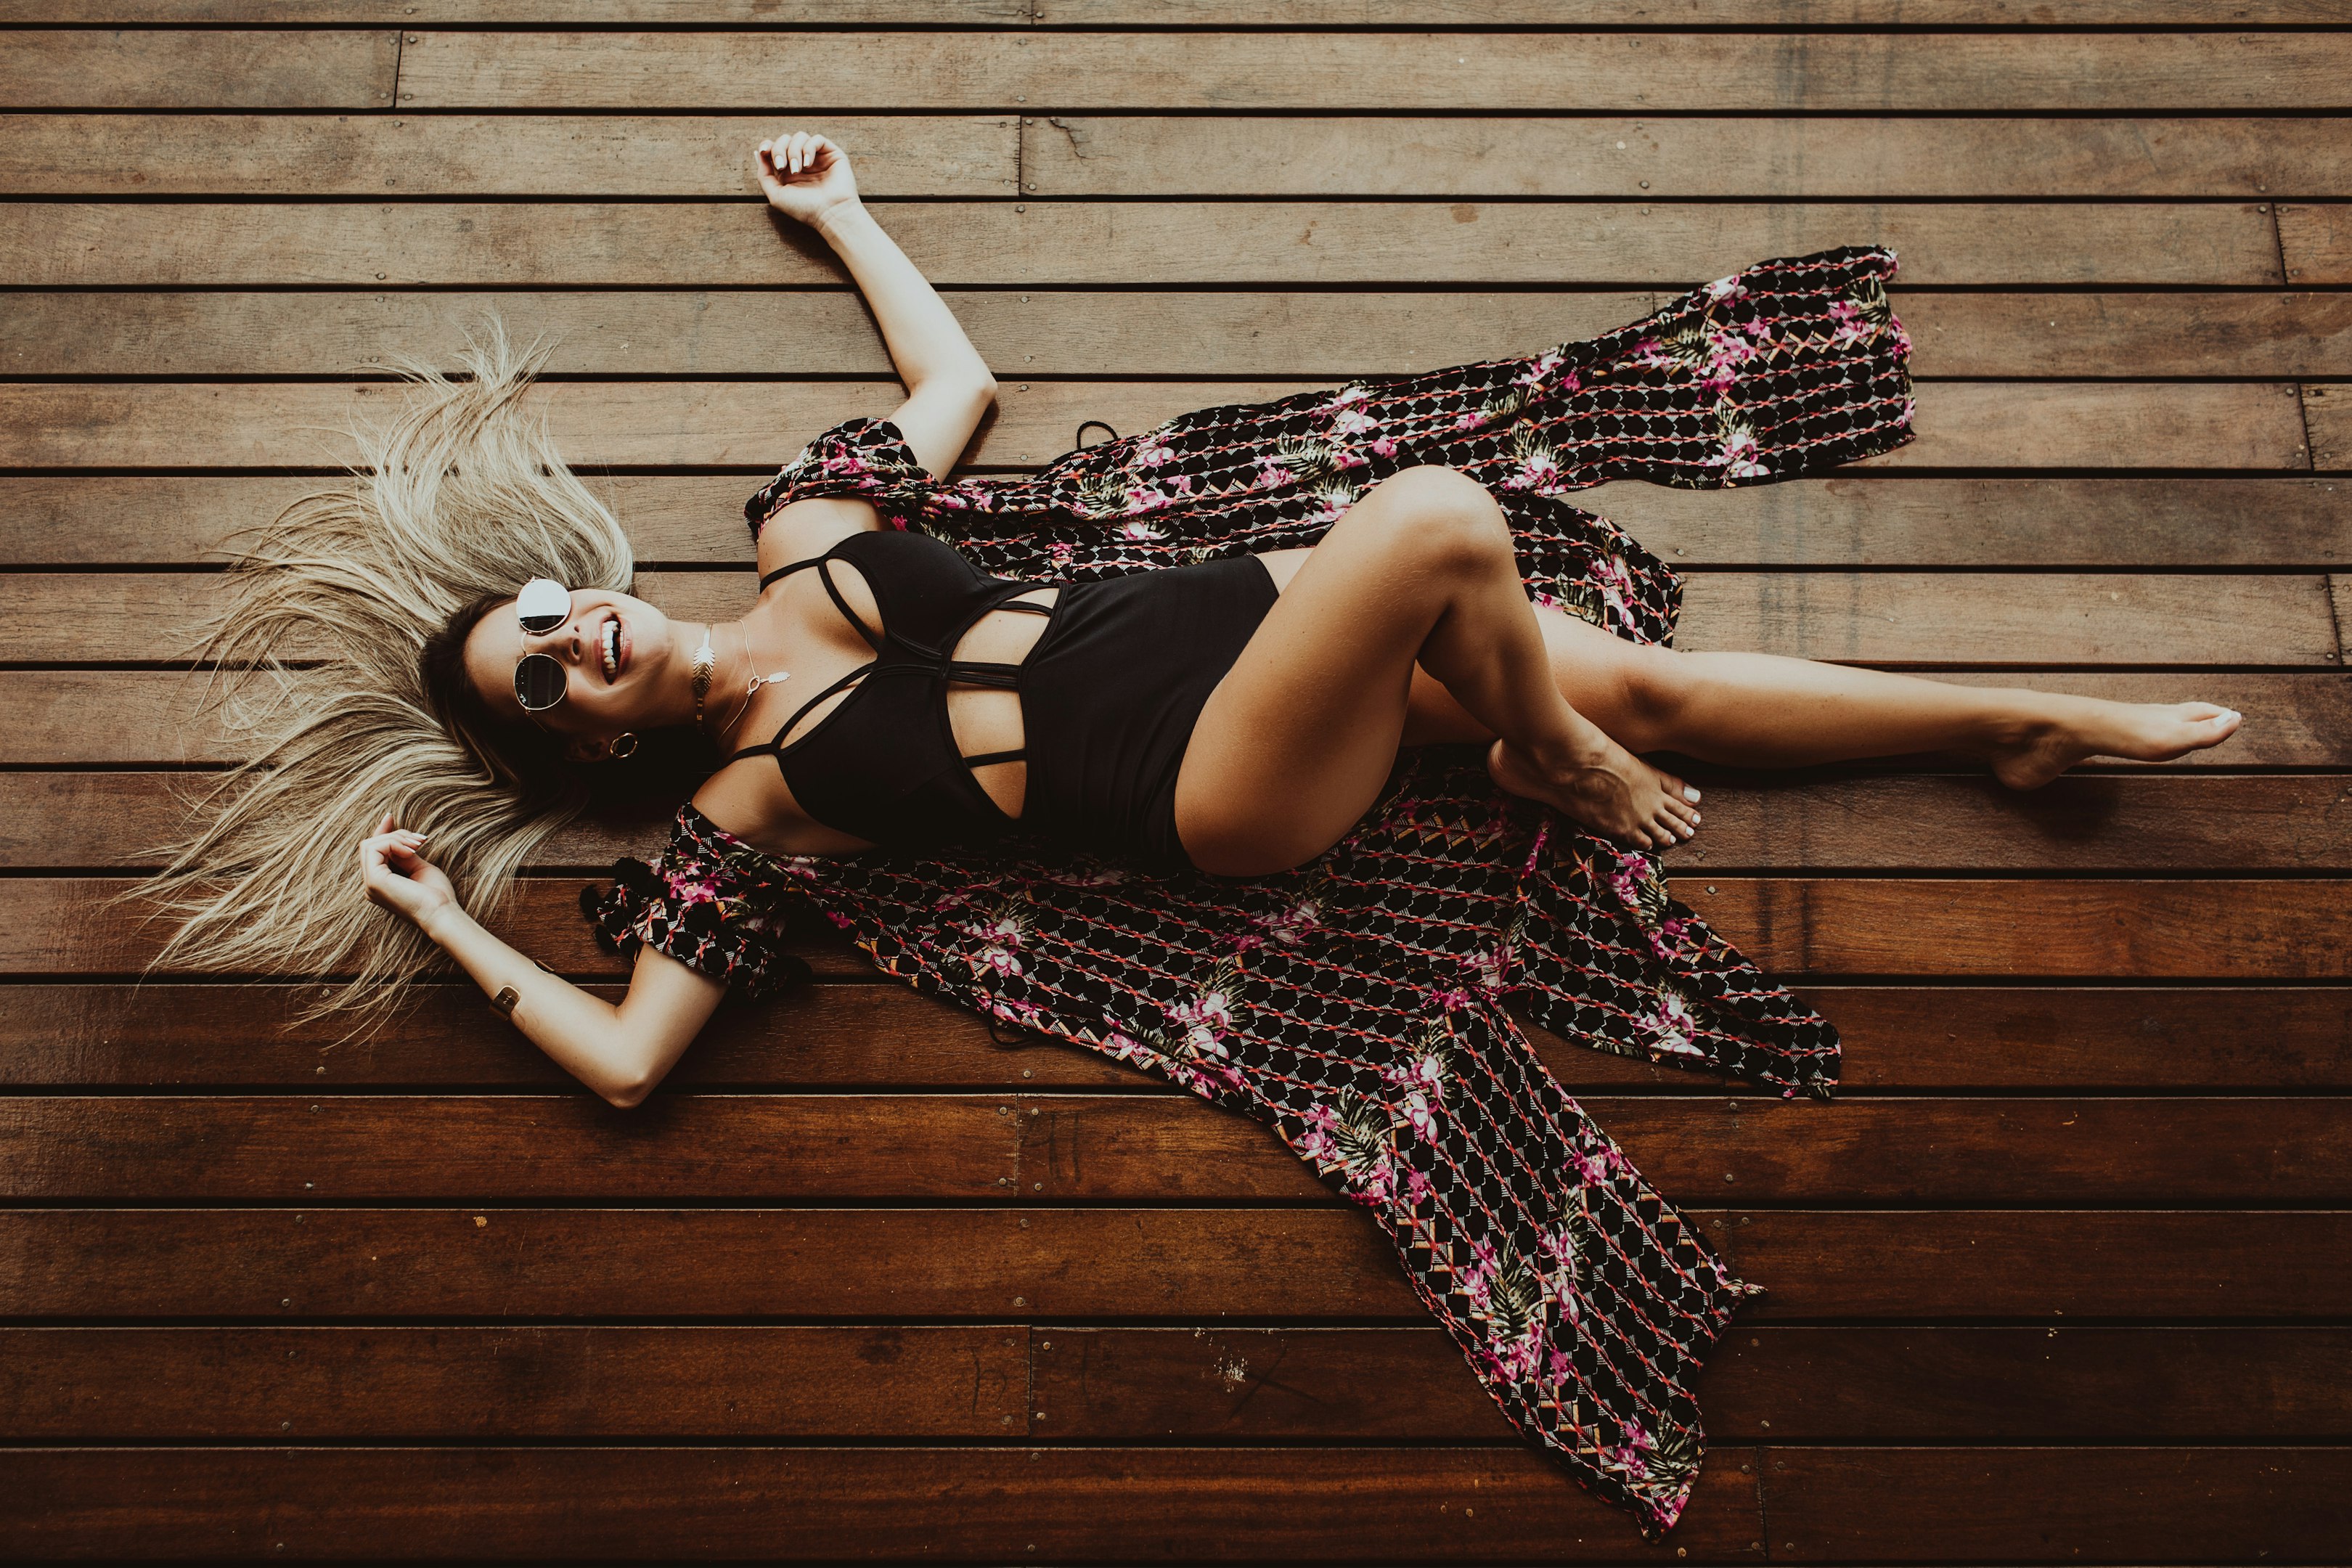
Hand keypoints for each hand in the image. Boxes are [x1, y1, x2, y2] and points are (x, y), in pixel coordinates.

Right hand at [360, 810, 457, 928]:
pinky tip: (412, 851)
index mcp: (380, 884)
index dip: (380, 833)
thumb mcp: (419, 867)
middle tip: (420, 840)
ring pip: (371, 844)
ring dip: (397, 838)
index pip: (372, 853)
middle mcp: (371, 885)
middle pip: (370, 846)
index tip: (390, 816)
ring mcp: (370, 884)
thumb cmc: (437, 895)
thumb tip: (396, 837)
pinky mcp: (374, 881)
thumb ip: (404, 854)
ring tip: (419, 845)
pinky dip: (394, 843)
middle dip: (395, 835)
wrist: (442, 913)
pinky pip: (375, 848)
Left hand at [755, 131, 859, 227]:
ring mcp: (817, 157)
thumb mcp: (776, 195)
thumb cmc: (805, 208)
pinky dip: (809, 148)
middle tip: (782, 167)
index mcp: (788, 171)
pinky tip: (808, 164)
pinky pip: (817, 139)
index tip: (764, 151)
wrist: (830, 214)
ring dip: (794, 151)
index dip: (767, 145)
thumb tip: (758, 152)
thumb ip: (764, 174)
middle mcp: (802, 162)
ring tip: (799, 169)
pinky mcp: (832, 154)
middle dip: (779, 150)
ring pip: (800, 137)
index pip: (774, 148)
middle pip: (784, 139)